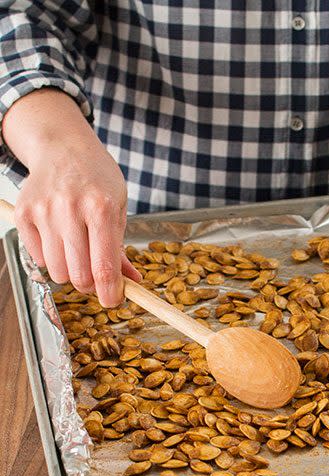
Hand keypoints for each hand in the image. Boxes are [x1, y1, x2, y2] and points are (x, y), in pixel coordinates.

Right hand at [2, 89, 140, 306]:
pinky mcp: (24, 214)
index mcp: (101, 209)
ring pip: (57, 272)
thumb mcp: (119, 209)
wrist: (64, 148)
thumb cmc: (98, 181)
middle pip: (78, 275)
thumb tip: (132, 283)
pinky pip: (38, 258)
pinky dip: (52, 258)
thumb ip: (122, 249)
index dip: (110, 293)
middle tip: (97, 275)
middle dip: (91, 284)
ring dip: (71, 272)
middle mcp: (70, 209)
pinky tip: (60, 239)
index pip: (104, 266)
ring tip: (79, 253)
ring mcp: (44, 211)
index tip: (113, 301)